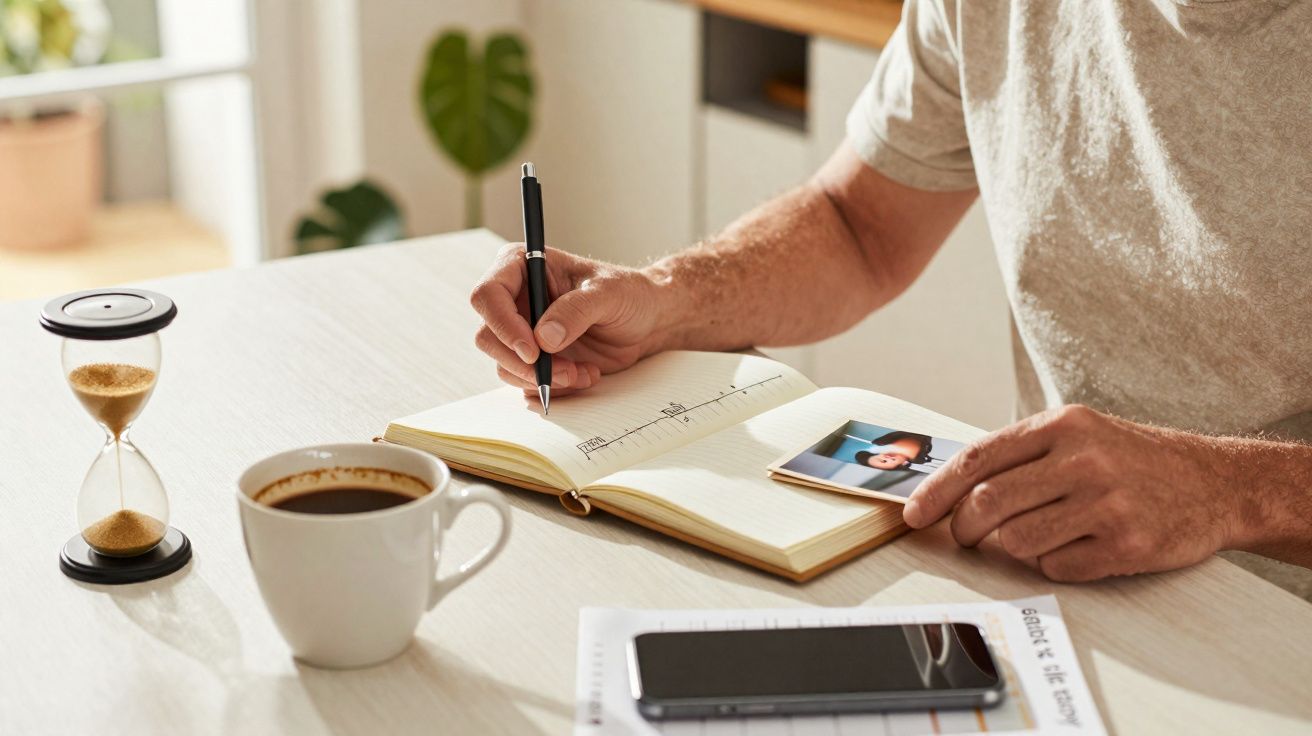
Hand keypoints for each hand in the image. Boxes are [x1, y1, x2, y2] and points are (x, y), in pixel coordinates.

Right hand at [470, 243, 673, 396]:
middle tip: (562, 371)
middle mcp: (515, 299)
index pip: (488, 295)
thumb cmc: (628, 294)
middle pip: (488, 336)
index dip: (503, 325)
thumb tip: (544, 337)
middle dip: (523, 362)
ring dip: (542, 377)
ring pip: (504, 365)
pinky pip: (524, 381)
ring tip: (581, 372)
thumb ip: (577, 310)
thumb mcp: (608, 294)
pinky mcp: (533, 358)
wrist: (646, 322)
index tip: (533, 350)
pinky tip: (583, 374)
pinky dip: (552, 386)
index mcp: (523, 267)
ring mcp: (521, 331)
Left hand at [903, 405, 1243, 581]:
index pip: (978, 458)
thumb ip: (1019, 454)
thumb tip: (948, 485)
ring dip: (1010, 547)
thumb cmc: (1132, 459)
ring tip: (1035, 534)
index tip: (913, 513)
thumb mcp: (1078, 434)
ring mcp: (1106, 503)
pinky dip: (1052, 564)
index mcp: (1062, 425)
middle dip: (961, 527)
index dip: (936, 490)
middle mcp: (1083, 460)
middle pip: (987, 503)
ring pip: (1015, 541)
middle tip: (961, 535)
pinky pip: (1055, 567)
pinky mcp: (1125, 544)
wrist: (1215, 483)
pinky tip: (1076, 546)